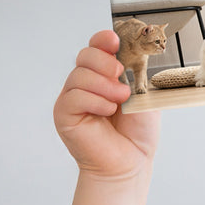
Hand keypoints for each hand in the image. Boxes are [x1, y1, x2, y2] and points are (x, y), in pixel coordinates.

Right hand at [54, 31, 159, 180]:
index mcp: (103, 77)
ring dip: (104, 86)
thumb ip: (130, 74)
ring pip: (79, 74)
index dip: (102, 40)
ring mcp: (72, 99)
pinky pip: (74, 95)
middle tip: (120, 78)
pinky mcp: (64, 114)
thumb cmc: (136, 134)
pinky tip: (106, 112)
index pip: (95, 48)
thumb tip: (119, 56)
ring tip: (119, 102)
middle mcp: (84, 85)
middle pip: (85, 55)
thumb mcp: (140, 96)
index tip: (114, 41)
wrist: (129, 164)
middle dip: (105, 62)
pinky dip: (94, 101)